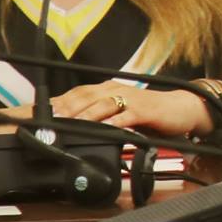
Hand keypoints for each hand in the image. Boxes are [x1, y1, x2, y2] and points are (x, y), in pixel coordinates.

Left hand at [49, 83, 210, 137]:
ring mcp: (129, 99)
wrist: (182, 109)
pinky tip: (103, 129)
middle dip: (63, 109)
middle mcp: (115, 90)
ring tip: (67, 125)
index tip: (38, 114)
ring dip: (83, 115)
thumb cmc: (150, 114)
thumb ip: (100, 120)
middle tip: (46, 121)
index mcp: (107, 90)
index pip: (76, 94)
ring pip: (100, 105)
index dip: (56, 104)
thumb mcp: (120, 115)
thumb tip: (73, 131)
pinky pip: (125, 116)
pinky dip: (112, 123)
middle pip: (83, 97)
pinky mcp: (143, 110)